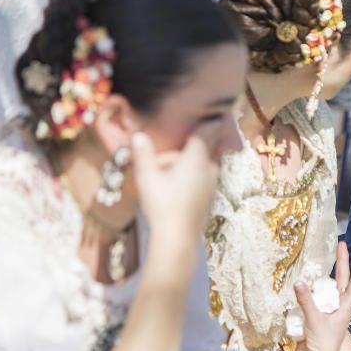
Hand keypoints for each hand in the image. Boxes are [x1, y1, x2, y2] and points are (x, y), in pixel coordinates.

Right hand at [130, 129, 219, 243]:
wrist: (177, 239)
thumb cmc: (162, 205)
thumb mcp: (147, 177)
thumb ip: (143, 154)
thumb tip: (138, 135)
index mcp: (196, 158)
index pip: (205, 131)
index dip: (206, 120)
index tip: (210, 111)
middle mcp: (209, 167)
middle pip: (197, 150)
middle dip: (178, 153)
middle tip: (157, 166)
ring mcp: (212, 184)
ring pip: (198, 165)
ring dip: (182, 167)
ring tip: (161, 181)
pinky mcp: (210, 197)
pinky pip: (201, 179)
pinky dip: (189, 179)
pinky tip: (172, 192)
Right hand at [294, 241, 350, 350]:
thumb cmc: (322, 345)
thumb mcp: (314, 321)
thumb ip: (307, 301)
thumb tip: (299, 281)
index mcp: (347, 306)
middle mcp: (340, 304)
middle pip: (344, 277)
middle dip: (344, 260)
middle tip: (342, 242)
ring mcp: (329, 308)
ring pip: (331, 284)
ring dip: (329, 270)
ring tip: (327, 255)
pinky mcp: (318, 313)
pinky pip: (317, 294)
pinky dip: (314, 284)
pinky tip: (308, 278)